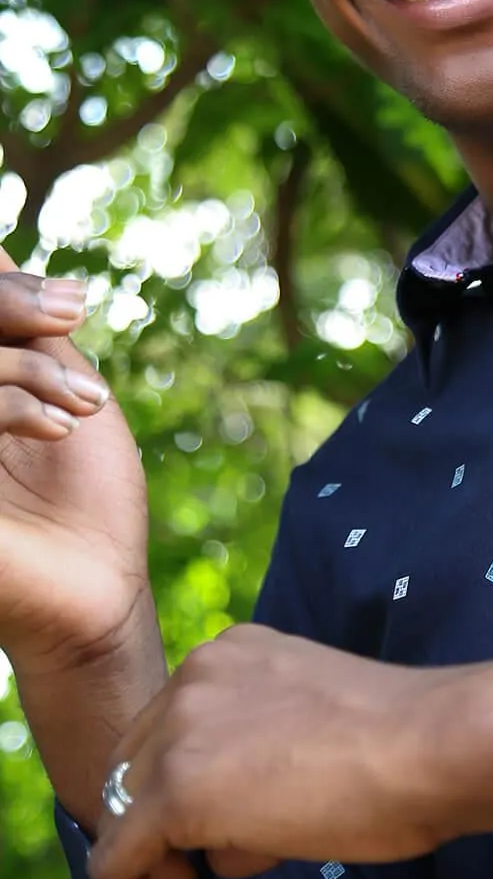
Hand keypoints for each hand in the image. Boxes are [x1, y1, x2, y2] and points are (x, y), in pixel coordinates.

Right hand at [0, 247, 150, 672]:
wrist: (97, 588)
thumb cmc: (84, 493)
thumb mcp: (61, 385)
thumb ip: (22, 320)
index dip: (6, 290)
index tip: (71, 305)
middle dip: (10, 305)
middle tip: (73, 316)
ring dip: (29, 365)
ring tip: (84, 403)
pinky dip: (14, 401)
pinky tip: (61, 427)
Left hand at [89, 626, 492, 878]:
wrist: (434, 746)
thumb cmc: (405, 745)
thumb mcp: (311, 730)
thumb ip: (259, 758)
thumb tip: (228, 835)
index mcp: (231, 654)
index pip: (175, 739)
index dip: (191, 810)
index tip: (237, 861)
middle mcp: (193, 675)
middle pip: (140, 779)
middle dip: (172, 850)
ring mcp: (178, 729)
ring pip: (129, 823)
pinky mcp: (173, 792)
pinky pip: (116, 866)